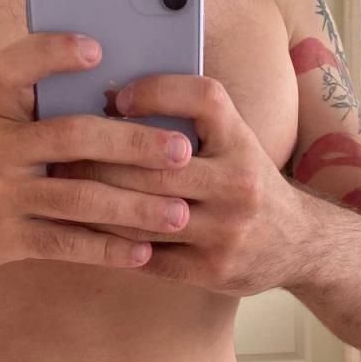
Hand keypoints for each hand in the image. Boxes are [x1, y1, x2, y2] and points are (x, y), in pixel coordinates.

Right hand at [0, 34, 193, 277]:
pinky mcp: (1, 239)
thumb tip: (115, 120)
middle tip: (182, 151)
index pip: (16, 68)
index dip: (52, 52)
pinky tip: (142, 253)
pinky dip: (107, 249)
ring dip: (135, 207)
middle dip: (134, 143)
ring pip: (79, 196)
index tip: (97, 48)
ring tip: (180, 213)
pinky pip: (65, 243)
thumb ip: (35, 126)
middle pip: (73, 135)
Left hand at [48, 75, 305, 295]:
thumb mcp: (237, 143)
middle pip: (156, 164)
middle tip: (60, 149)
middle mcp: (239, 184)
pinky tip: (85, 228)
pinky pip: (147, 254)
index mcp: (243, 142)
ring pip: (144, 213)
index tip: (116, 96)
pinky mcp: (211, 270)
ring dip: (97, 200)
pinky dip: (112, 241)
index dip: (156, 91)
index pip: (203, 99)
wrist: (300, 244)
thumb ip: (192, 123)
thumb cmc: (248, 183)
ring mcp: (226, 231)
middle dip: (101, 156)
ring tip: (62, 187)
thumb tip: (115, 99)